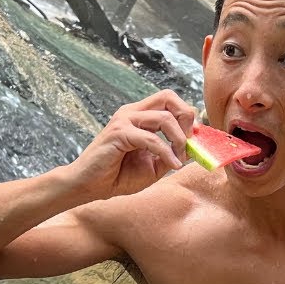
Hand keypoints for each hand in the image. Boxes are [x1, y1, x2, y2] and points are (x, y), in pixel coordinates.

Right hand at [69, 91, 196, 198]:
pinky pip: (152, 139)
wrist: (89, 187)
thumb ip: (171, 154)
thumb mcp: (153, 166)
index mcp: (139, 116)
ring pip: (164, 117)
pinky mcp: (119, 133)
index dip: (186, 116)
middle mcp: (132, 112)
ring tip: (179, 158)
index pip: (169, 100)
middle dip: (186, 116)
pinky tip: (172, 166)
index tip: (194, 138)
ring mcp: (124, 120)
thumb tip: (193, 148)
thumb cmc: (117, 176)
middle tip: (190, 141)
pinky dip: (167, 152)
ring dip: (179, 140)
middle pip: (168, 96)